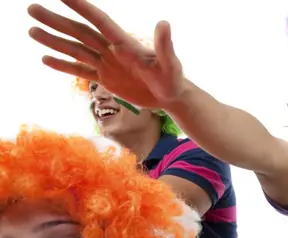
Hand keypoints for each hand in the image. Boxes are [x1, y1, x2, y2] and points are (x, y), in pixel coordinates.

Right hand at [27, 0, 185, 108]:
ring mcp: (107, 64)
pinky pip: (81, 71)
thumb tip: (164, 23)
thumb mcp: (171, 64)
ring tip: (31, 30)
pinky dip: (64, 66)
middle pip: (79, 32)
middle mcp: (112, 50)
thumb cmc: (173, 79)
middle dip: (56, 21)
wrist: (172, 97)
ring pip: (75, 50)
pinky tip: (45, 59)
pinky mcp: (106, 79)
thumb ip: (165, 45)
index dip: (81, 7)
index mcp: (124, 43)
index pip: (99, 20)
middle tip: (31, 9)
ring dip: (54, 40)